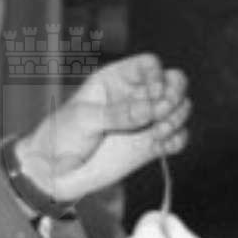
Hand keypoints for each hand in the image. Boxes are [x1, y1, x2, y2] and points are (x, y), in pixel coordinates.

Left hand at [19, 55, 190, 203]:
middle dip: (175, 94)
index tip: (153, 93)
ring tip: (157, 133)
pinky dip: (177, 140)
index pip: (150, 65)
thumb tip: (148, 109)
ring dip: (177, 118)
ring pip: (180, 108)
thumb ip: (117, 113)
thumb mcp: (84, 119)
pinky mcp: (151, 144)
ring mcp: (146, 120)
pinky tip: (162, 146)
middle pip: (174, 82)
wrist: (56, 171)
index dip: (157, 75)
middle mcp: (136, 96)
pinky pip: (178, 138)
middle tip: (162, 112)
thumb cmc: (62, 136)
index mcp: (117, 79)